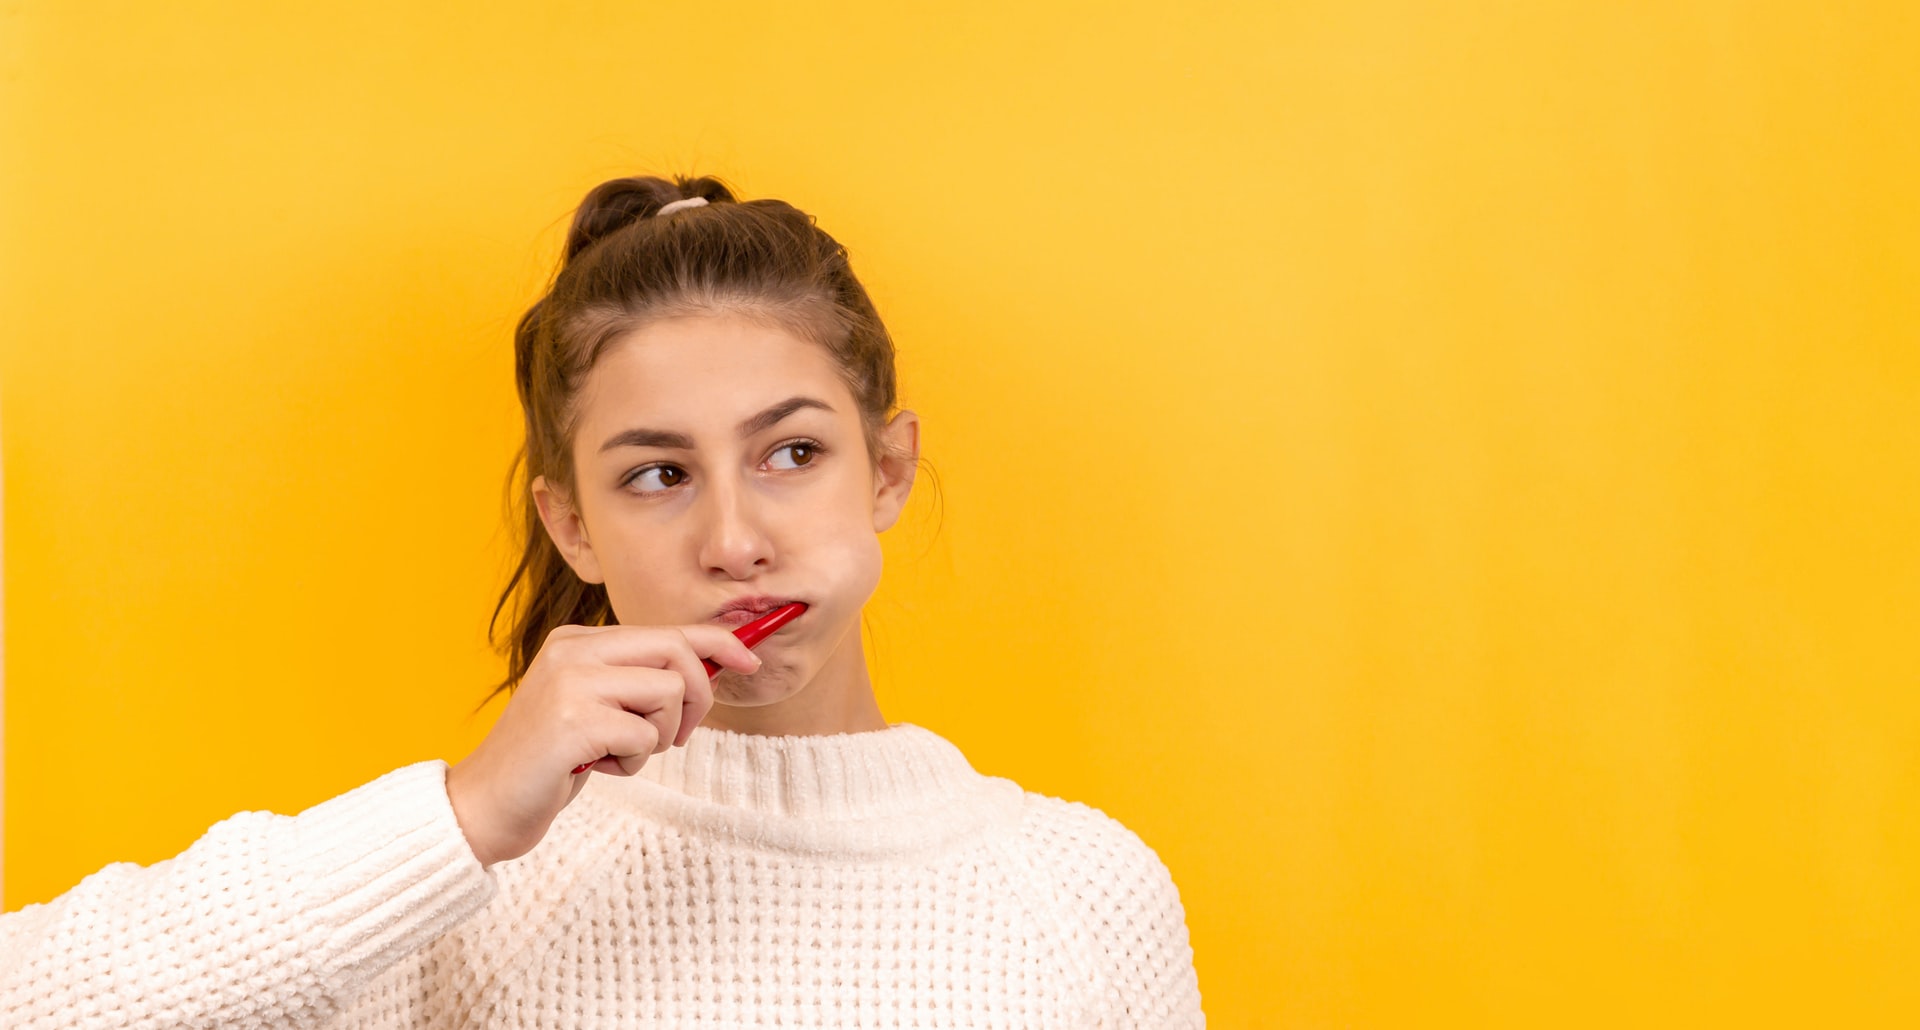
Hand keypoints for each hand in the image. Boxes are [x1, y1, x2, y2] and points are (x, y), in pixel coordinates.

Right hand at [445, 623, 760, 867]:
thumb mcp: (596, 709)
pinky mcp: (573, 721)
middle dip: (696, 697)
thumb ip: (638, 682)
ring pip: (667, 692)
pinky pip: (644, 734)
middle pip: (676, 652)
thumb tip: (712, 666)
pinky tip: (596, 768)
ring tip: (615, 753)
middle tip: (675, 737)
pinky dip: (632, 761)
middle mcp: (572, 650)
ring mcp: (570, 682)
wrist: (483, 807)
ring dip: (656, 737)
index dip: (717, 642)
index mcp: (578, 641)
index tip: (750, 660)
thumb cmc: (549, 763)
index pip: (666, 630)